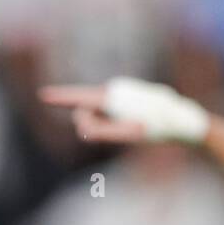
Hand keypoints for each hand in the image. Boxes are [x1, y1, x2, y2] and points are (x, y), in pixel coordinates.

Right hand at [39, 76, 209, 144]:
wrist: (181, 119)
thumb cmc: (155, 126)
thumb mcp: (128, 133)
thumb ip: (102, 131)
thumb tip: (82, 129)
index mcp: (111, 96)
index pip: (79, 97)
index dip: (59, 98)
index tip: (42, 95)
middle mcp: (112, 91)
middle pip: (86, 113)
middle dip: (93, 126)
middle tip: (123, 132)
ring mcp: (117, 94)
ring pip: (98, 116)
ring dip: (109, 127)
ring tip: (137, 127)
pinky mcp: (123, 99)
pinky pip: (108, 116)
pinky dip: (115, 125)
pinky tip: (138, 124)